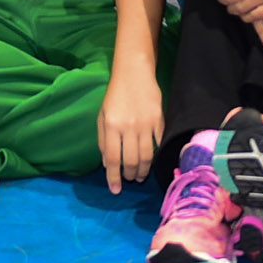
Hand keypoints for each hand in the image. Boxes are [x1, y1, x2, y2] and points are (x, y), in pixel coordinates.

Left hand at [97, 67, 163, 192]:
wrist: (134, 73)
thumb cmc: (115, 95)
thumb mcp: (102, 115)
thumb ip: (103, 140)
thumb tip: (107, 164)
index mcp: (111, 125)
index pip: (112, 159)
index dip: (113, 177)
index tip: (115, 190)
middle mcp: (128, 127)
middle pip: (131, 161)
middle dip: (129, 175)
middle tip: (129, 180)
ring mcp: (146, 125)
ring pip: (147, 157)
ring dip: (142, 170)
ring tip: (139, 175)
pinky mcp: (160, 121)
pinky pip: (160, 144)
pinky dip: (157, 157)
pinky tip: (154, 162)